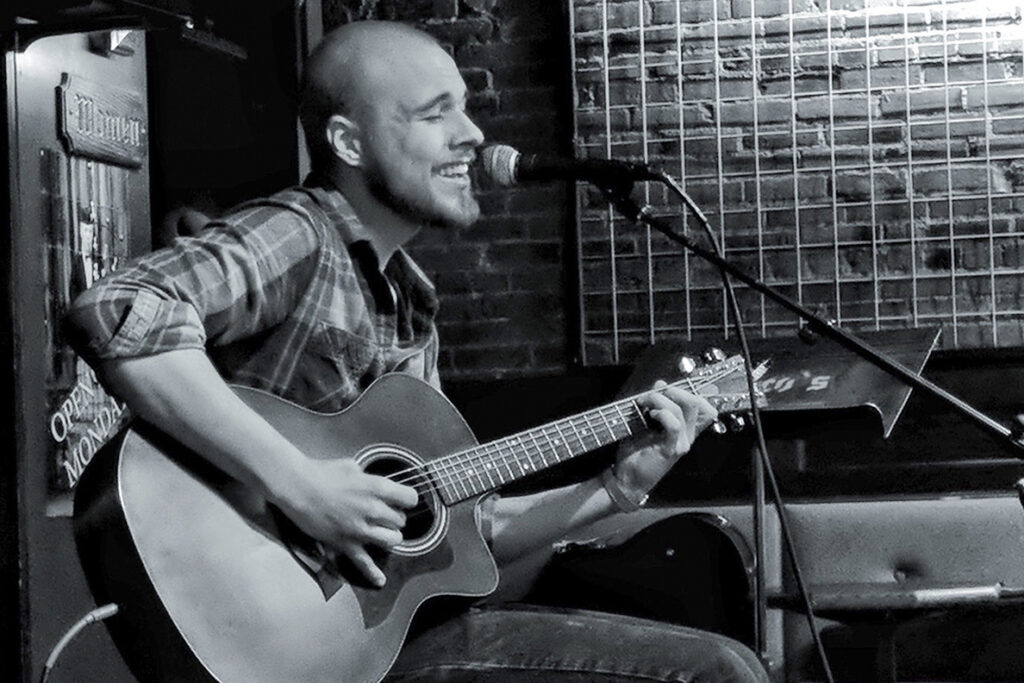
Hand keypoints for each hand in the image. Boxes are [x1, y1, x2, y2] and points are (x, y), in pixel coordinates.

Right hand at [272, 458, 417, 586]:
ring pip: (391, 540)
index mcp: (376, 488)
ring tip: (384, 532)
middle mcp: (373, 509)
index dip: (407, 499)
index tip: (403, 500)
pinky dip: (372, 572)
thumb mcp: (352, 467)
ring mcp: (360, 529)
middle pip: (400, 521)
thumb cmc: (321, 473)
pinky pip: (363, 562)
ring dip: (390, 536)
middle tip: (386, 514)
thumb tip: (372, 483)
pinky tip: (380, 579)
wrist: (298, 487)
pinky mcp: (345, 543)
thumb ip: (368, 478)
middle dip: (395, 518)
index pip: (410, 498)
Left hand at [612, 381, 717, 501]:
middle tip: (654, 392)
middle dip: (675, 390)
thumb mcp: (646, 423)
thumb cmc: (636, 452)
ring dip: (661, 399)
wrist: (627, 480)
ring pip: (683, 410)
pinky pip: (674, 426)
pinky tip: (651, 414)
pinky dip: (663, 414)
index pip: (704, 407)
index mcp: (686, 430)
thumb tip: (660, 384)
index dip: (689, 391)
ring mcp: (681, 444)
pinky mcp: (671, 450)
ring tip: (645, 402)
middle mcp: (688, 436)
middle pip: (697, 403)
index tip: (667, 387)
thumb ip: (656, 404)